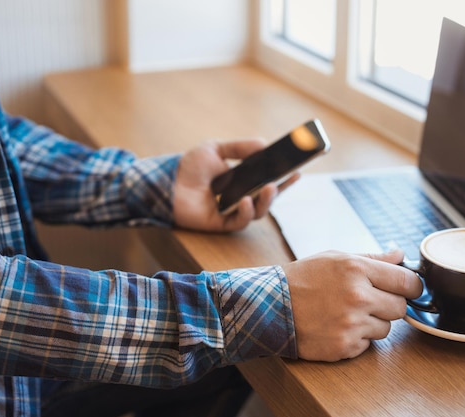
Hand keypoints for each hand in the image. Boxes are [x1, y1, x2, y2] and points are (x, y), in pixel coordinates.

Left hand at [172, 140, 298, 231]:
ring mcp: (231, 212)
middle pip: (267, 198)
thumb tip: (265, 144)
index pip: (268, 181)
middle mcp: (240, 197)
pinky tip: (245, 200)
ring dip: (266, 201)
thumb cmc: (189, 167)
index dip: (284, 178)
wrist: (166, 181)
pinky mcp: (221, 224)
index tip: (297, 170)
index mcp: (242, 181)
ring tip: (268, 188)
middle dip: (280, 190)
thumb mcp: (216, 149)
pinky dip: (245, 212)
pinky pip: (239, 222)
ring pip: (258, 212)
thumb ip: (240, 147)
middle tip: (288, 178)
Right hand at [283, 250, 422, 361]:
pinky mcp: (344, 347)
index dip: (412, 286)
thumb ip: (372, 258)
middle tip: (370, 300)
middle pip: (401, 308)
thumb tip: (401, 255)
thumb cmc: (303, 278)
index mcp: (357, 270)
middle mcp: (358, 297)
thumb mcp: (335, 258)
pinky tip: (336, 326)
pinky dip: (356, 338)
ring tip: (347, 313)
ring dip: (372, 323)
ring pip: (386, 329)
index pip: (407, 282)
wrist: (270, 306)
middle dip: (389, 305)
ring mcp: (351, 324)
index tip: (408, 288)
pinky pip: (367, 344)